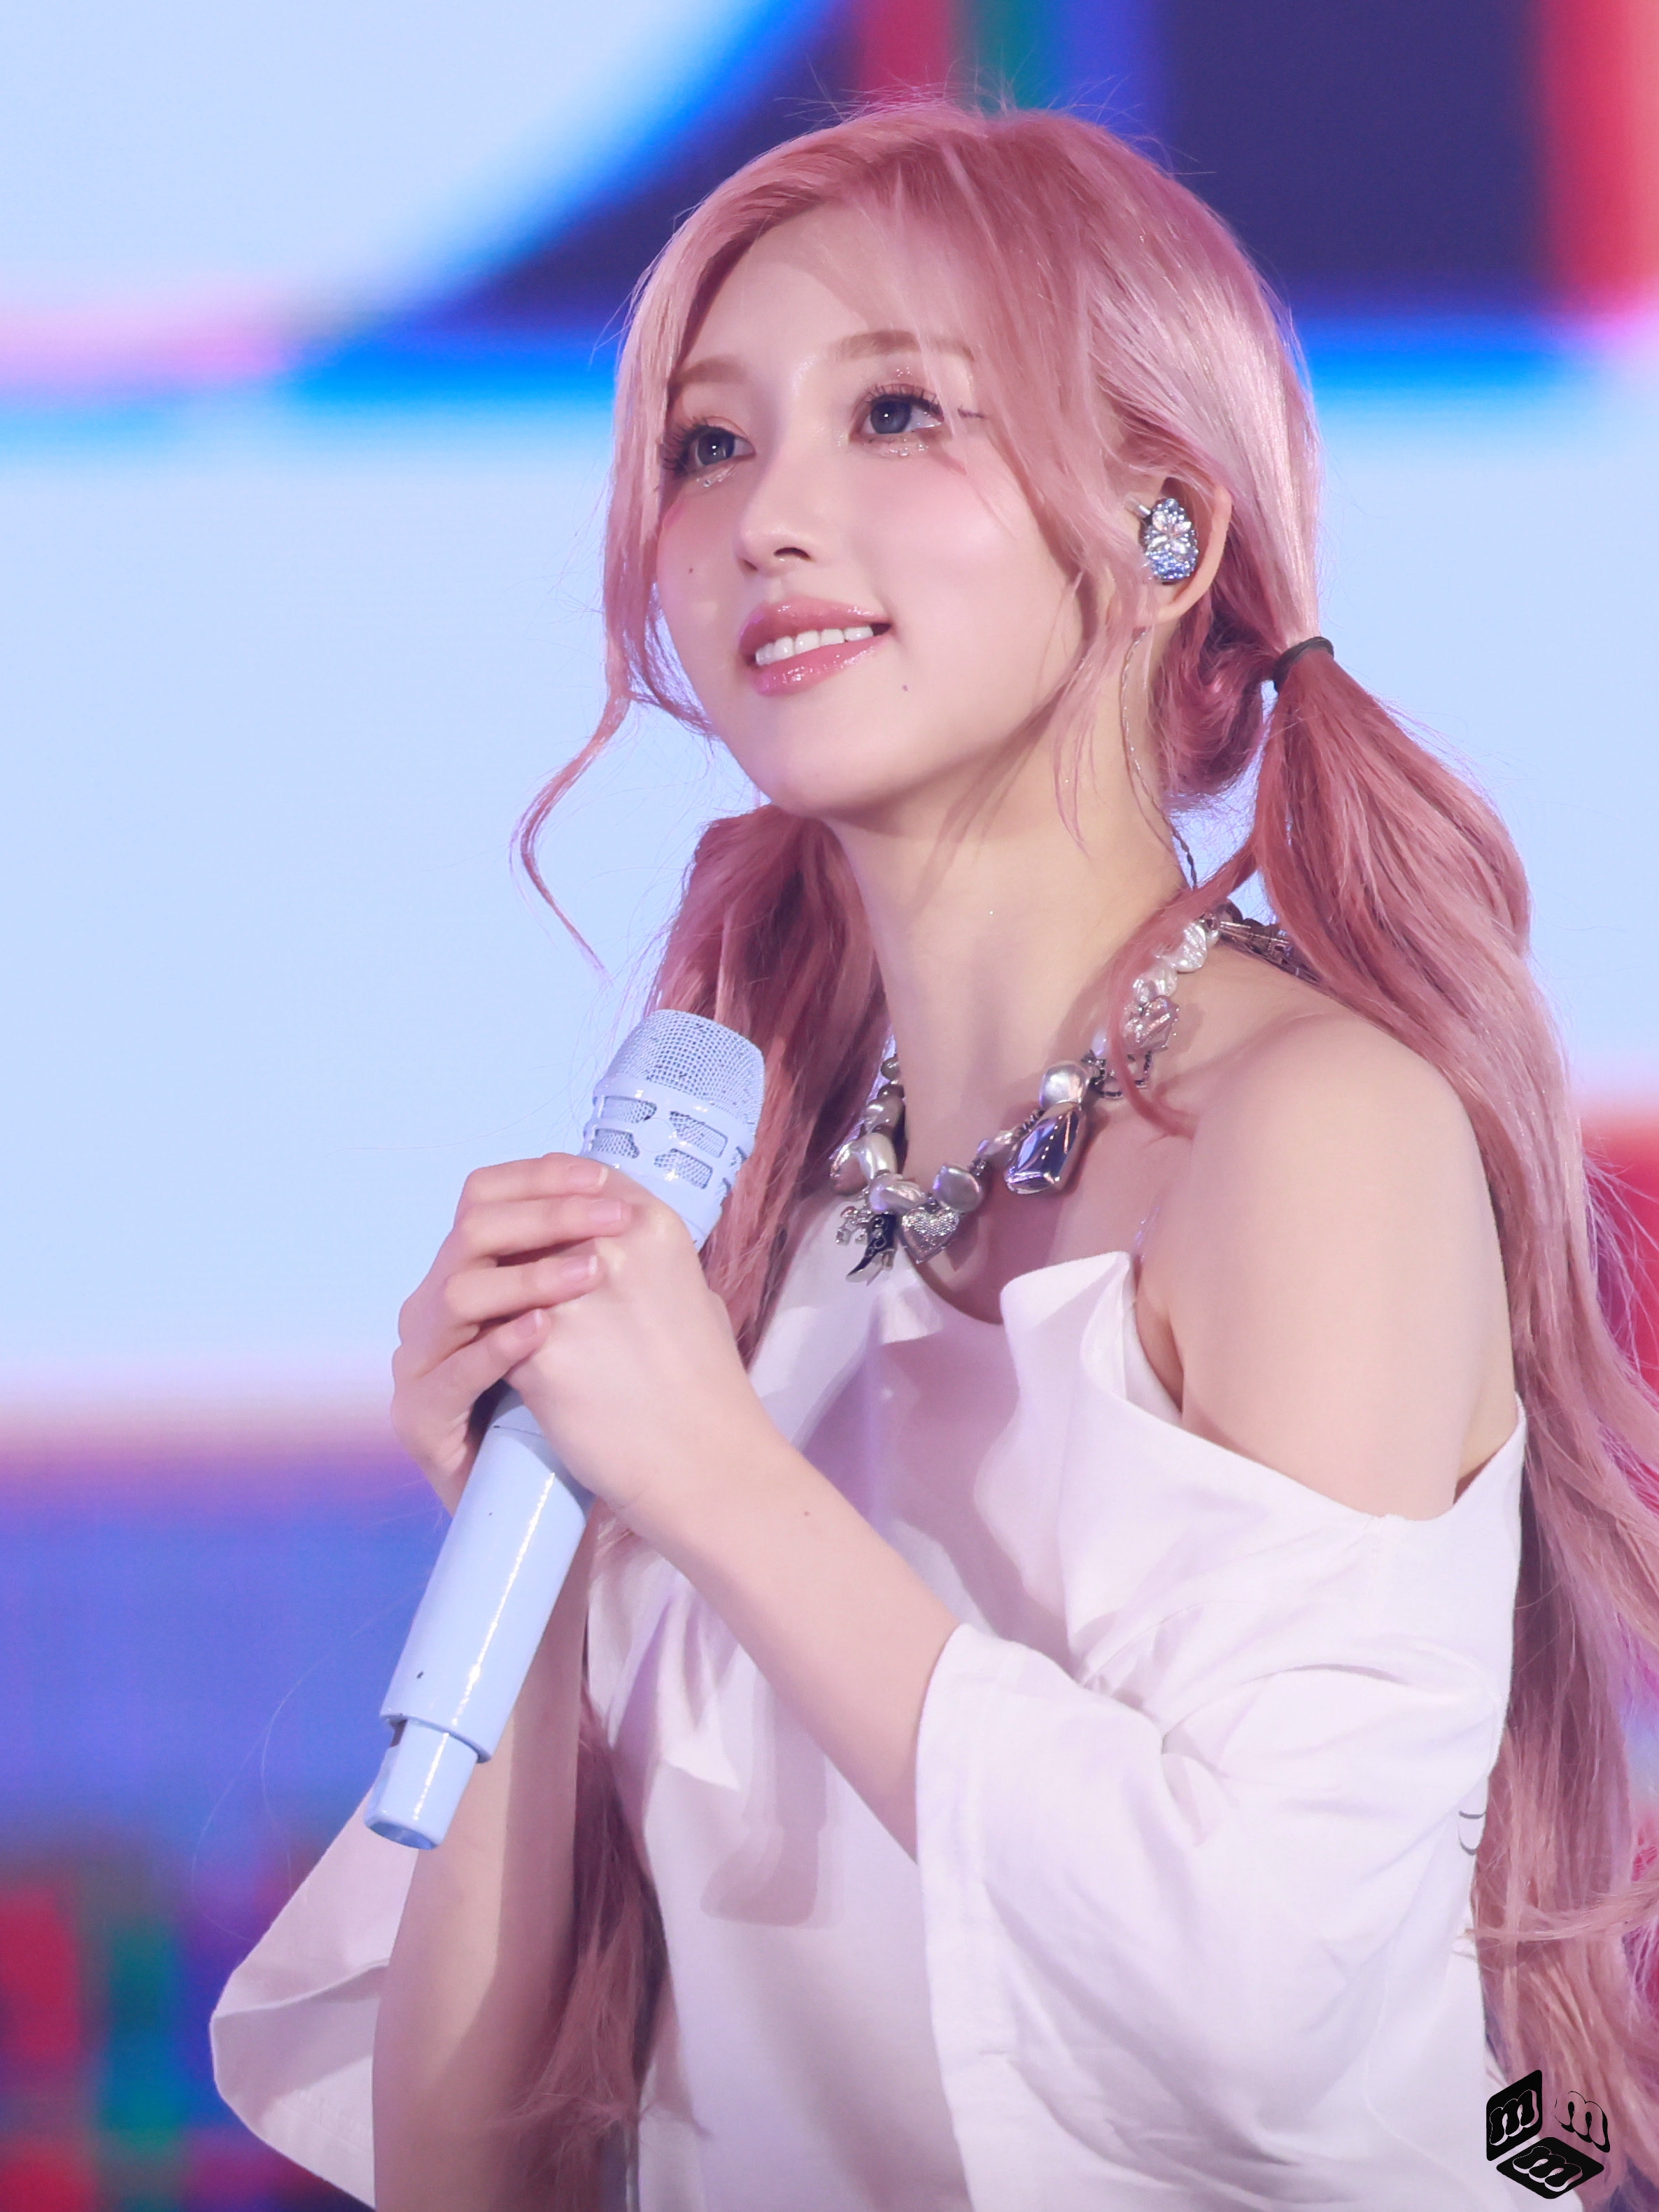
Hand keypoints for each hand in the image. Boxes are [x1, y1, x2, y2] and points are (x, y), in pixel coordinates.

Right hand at [390, 1155, 635, 1511]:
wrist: (546, 1510)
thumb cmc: (578, 1410)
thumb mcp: (586, 1322)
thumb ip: (590, 1264)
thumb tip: (635, 1200)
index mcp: (468, 1276)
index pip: (486, 1198)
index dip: (540, 1180)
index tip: (602, 1179)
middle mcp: (432, 1309)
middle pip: (472, 1234)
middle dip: (546, 1217)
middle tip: (613, 1220)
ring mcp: (420, 1363)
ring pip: (458, 1296)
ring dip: (529, 1278)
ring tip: (591, 1274)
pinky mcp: (421, 1419)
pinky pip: (453, 1373)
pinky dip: (498, 1346)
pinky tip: (543, 1331)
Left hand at [502, 1162, 771, 1536]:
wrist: (703, 1458)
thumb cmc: (708, 1386)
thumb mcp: (695, 1295)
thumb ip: (647, 1262)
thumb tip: (611, 1247)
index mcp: (652, 1225)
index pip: (578, 1177)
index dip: (546, 1188)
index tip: (530, 1207)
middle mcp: (609, 1246)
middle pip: (529, 1214)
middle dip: (507, 1235)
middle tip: (495, 1258)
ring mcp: (571, 1295)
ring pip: (500, 1268)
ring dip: (489, 1284)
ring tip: (485, 1308)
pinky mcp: (538, 1348)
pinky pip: (492, 1327)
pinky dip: (486, 1338)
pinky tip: (485, 1351)